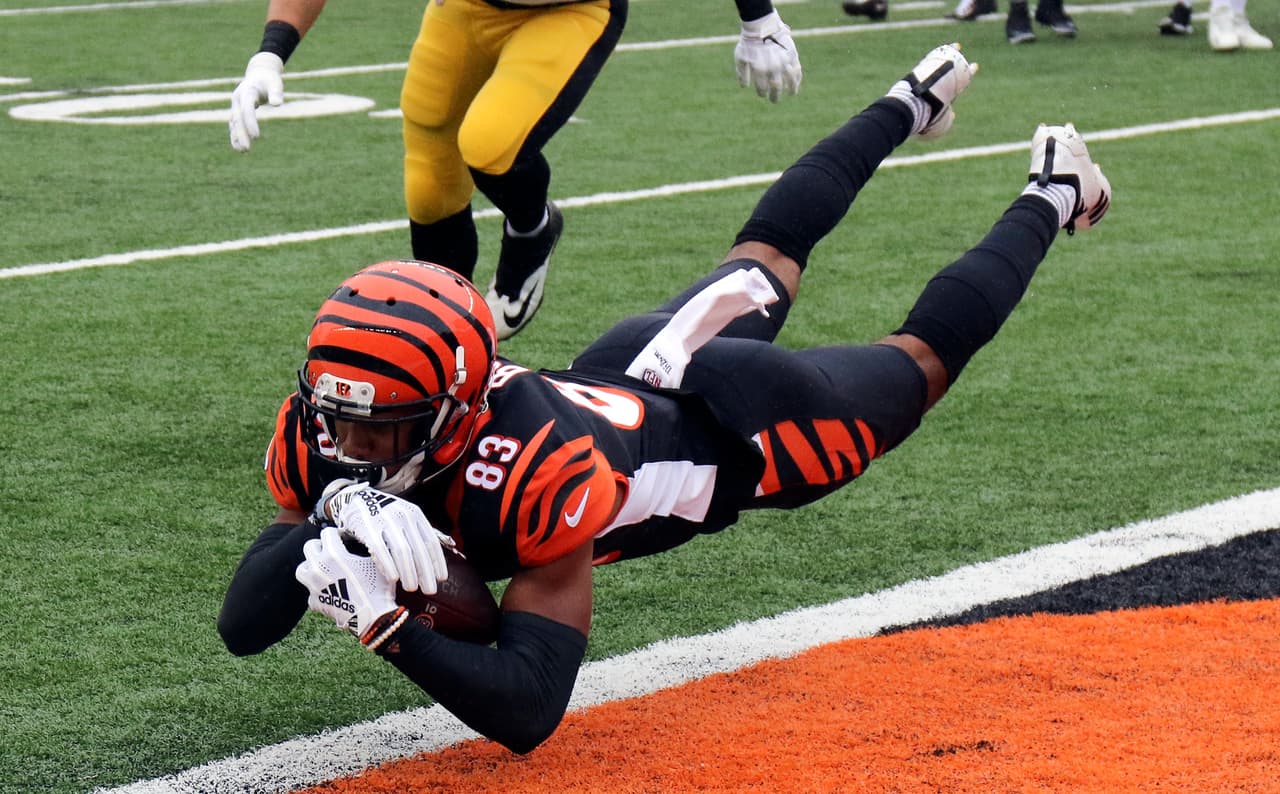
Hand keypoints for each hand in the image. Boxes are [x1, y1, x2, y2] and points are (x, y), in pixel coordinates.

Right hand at [229, 51, 284, 151]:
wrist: (259, 74)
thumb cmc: (270, 79)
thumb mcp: (275, 83)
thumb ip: (276, 92)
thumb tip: (278, 104)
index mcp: (247, 91)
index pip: (247, 109)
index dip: (251, 123)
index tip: (256, 137)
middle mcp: (238, 99)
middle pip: (238, 118)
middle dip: (242, 134)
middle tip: (247, 149)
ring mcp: (235, 105)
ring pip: (234, 123)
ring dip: (236, 137)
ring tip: (242, 151)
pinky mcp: (237, 110)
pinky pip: (234, 124)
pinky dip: (235, 135)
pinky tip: (238, 147)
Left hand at [296, 526, 405, 645]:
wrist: (373, 618)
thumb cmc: (378, 587)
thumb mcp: (376, 561)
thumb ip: (364, 547)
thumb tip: (362, 539)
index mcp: (333, 554)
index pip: (327, 533)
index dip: (337, 533)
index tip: (344, 538)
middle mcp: (318, 568)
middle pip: (309, 547)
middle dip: (321, 546)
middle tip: (332, 550)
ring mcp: (313, 586)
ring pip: (302, 569)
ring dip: (312, 566)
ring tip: (325, 569)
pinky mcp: (315, 602)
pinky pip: (311, 591)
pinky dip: (318, 590)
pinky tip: (331, 591)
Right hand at [315, 480, 452, 594]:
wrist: (357, 500)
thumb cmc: (386, 516)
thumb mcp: (405, 518)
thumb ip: (419, 534)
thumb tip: (442, 555)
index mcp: (415, 514)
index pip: (431, 541)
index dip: (438, 561)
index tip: (441, 578)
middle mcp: (403, 516)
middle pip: (419, 549)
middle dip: (426, 572)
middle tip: (430, 590)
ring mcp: (385, 521)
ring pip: (402, 550)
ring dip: (409, 572)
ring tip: (411, 587)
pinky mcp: (367, 527)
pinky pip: (380, 549)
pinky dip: (388, 565)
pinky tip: (393, 578)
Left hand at [734, 11, 802, 102]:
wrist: (762, 26)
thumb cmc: (748, 43)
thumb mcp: (740, 58)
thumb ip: (742, 73)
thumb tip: (745, 87)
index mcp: (759, 70)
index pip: (762, 89)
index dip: (762, 93)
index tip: (763, 94)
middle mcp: (773, 68)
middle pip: (776, 88)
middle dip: (775, 96)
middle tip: (774, 100)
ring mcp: (784, 62)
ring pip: (790, 81)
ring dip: (791, 90)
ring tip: (791, 94)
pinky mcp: (792, 55)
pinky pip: (797, 70)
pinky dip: (797, 79)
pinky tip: (796, 84)